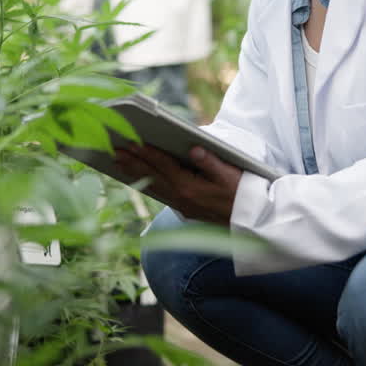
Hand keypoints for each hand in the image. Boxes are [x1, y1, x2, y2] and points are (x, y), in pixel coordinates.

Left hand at [114, 145, 241, 225]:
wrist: (252, 222)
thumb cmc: (244, 194)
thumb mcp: (231, 175)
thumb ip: (211, 162)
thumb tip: (194, 149)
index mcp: (191, 188)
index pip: (164, 166)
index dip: (147, 153)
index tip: (131, 142)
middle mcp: (182, 199)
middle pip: (152, 177)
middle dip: (132, 162)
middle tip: (114, 151)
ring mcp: (182, 206)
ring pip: (153, 187)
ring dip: (135, 173)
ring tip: (119, 162)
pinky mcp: (186, 210)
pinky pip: (160, 194)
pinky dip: (147, 184)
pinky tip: (140, 177)